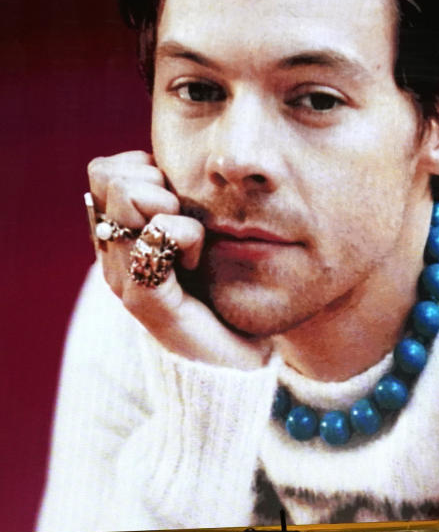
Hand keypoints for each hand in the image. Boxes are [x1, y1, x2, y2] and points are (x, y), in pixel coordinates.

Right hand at [87, 151, 268, 369]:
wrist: (238, 365)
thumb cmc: (229, 298)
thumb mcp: (206, 241)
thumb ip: (189, 207)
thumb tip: (189, 165)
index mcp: (123, 239)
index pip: (106, 171)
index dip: (144, 166)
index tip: (178, 194)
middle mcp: (114, 255)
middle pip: (110, 177)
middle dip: (155, 179)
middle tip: (184, 214)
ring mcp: (124, 278)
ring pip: (128, 200)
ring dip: (172, 205)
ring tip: (193, 238)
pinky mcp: (147, 301)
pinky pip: (154, 241)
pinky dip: (183, 236)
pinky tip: (197, 257)